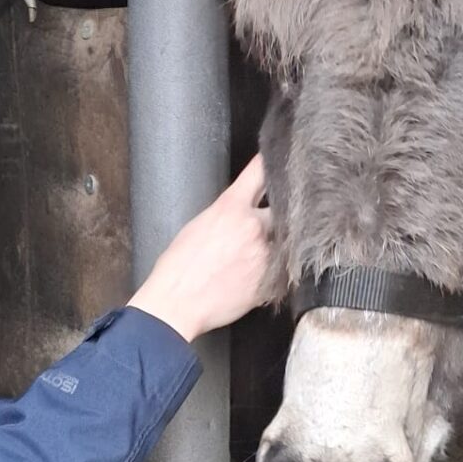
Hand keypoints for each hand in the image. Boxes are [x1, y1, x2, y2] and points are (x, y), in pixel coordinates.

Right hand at [128, 154, 279, 342]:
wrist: (177, 304)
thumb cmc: (178, 267)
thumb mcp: (198, 226)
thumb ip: (226, 214)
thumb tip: (241, 212)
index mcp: (231, 208)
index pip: (260, 172)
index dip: (272, 163)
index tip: (283, 157)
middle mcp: (254, 226)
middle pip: (282, 208)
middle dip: (277, 213)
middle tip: (269, 220)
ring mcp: (266, 254)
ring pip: (285, 240)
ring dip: (277, 243)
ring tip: (256, 254)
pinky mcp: (271, 280)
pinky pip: (283, 268)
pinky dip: (275, 269)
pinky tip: (255, 276)